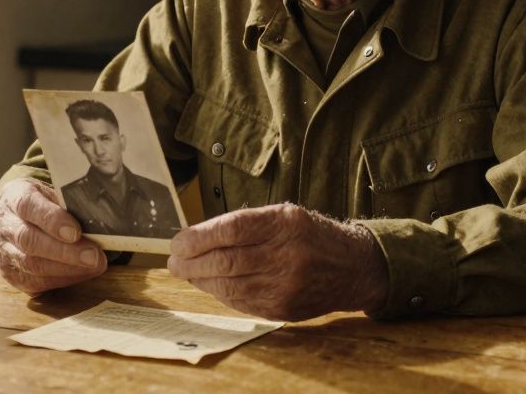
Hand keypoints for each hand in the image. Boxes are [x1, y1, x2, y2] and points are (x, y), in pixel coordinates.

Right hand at [0, 179, 105, 293]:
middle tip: (93, 256)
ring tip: (93, 265)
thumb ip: (69, 204)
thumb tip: (99, 220)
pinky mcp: (9, 274)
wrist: (17, 216)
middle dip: (64, 251)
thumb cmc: (43, 202)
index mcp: (13, 195)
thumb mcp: (53, 192)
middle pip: (28, 240)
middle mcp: (1, 223)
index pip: (28, 206)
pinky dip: (61, 279)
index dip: (52, 220)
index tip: (76, 232)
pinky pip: (34, 282)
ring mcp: (1, 251)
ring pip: (30, 264)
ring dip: (66, 268)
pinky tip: (81, 273)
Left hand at [166, 204, 387, 320]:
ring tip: (184, 272)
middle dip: (191, 262)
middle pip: (226, 260)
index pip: (232, 229)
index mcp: (285, 224)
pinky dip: (219, 293)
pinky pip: (241, 302)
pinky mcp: (283, 309)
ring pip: (230, 285)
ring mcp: (286, 286)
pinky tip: (208, 285)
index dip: (199, 236)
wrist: (352, 268)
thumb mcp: (284, 215)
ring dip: (200, 280)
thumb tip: (197, 237)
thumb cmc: (311, 236)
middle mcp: (287, 255)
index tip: (178, 241)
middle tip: (173, 261)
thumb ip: (245, 224)